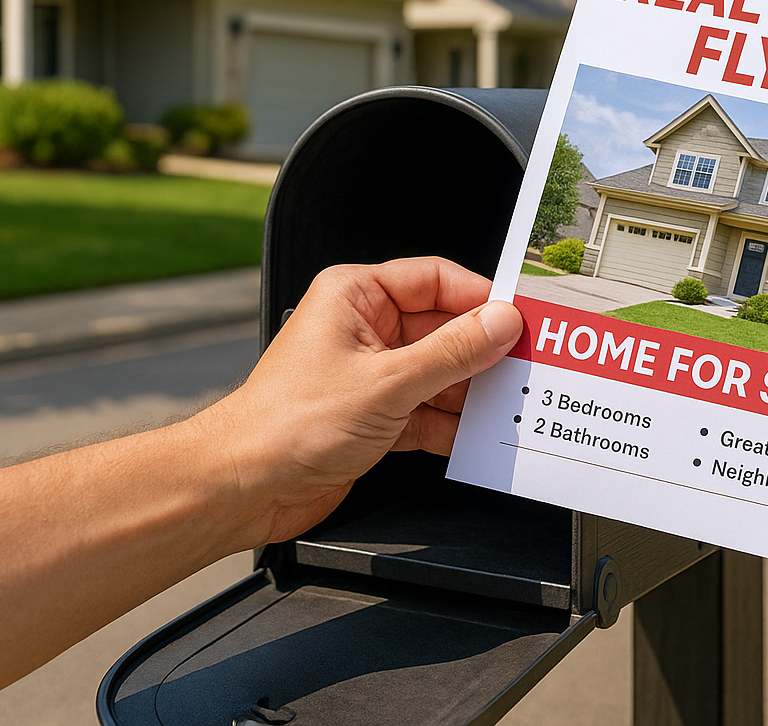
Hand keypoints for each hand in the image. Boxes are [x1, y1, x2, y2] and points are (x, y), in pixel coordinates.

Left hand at [197, 257, 522, 547]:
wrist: (243, 488)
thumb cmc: (286, 425)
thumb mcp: (388, 383)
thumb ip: (452, 352)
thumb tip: (500, 323)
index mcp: (355, 296)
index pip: (434, 280)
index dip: (480, 297)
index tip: (519, 318)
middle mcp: (362, 329)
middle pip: (442, 329)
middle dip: (480, 352)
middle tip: (523, 365)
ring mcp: (369, 374)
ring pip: (438, 373)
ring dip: (469, 392)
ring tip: (507, 404)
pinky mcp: (373, 416)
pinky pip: (426, 410)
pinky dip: (450, 425)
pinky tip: (475, 436)